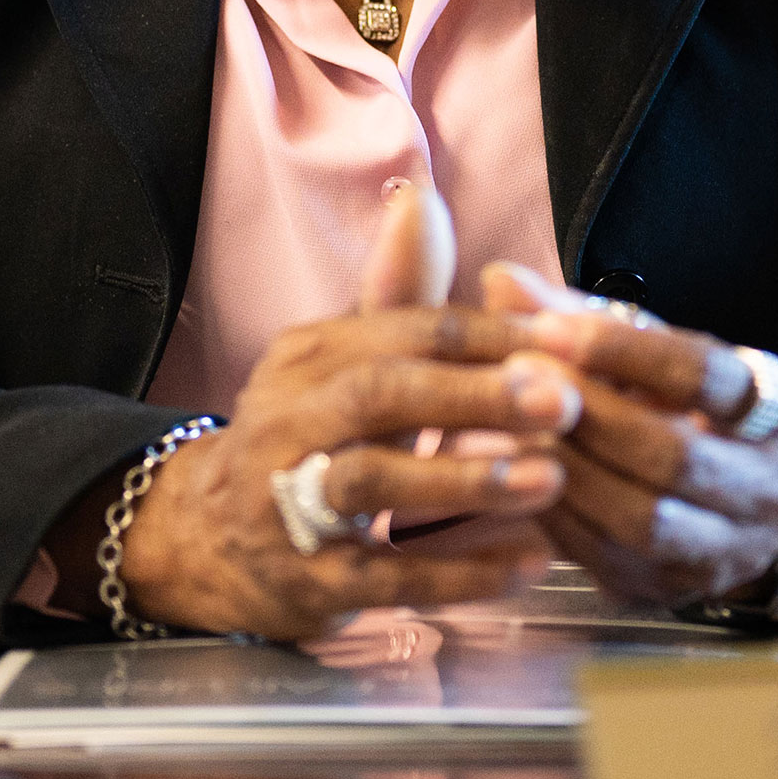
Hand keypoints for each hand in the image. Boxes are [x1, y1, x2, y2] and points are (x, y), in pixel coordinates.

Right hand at [105, 303, 580, 640]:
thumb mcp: (342, 359)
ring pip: (373, 481)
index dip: (491, 335)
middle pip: (382, 393)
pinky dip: (459, 573)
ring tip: (550, 479)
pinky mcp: (304, 580)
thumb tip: (421, 199)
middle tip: (563, 401)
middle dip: (476, 396)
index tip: (569, 341)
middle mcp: (289, 417)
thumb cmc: (306, 435)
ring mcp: (287, 501)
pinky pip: (385, 575)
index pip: (407, 330)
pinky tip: (527, 562)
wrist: (208, 538)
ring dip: (465, 478)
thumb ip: (396, 290)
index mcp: (310, 354)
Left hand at [476, 262, 777, 609]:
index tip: (551, 328)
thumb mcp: (664, 353)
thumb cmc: (692, 407)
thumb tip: (500, 281)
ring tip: (515, 424)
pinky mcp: (679, 593)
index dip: (623, 351)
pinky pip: (613, 559)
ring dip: (570, 468)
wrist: (740, 496)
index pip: (706, 376)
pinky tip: (524, 474)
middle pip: (674, 455)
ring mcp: (731, 553)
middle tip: (518, 377)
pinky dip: (562, 514)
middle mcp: (775, 492)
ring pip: (644, 519)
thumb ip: (586, 316)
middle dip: (588, 415)